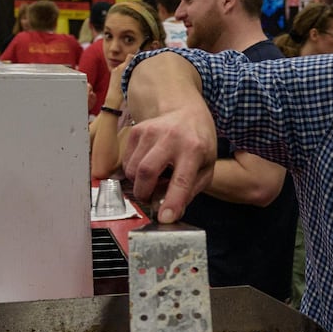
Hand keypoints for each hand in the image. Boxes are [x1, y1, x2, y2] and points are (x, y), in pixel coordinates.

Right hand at [120, 52, 216, 222]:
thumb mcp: (206, 169)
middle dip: (144, 194)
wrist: (187, 113)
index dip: (172, 202)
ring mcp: (151, 131)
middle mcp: (171, 138)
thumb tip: (170, 213)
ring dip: (139, 183)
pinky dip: (133, 172)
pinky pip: (127, 161)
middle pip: (146, 172)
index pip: (181, 181)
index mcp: (194, 149)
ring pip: (132, 169)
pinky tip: (148, 166)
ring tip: (154, 179)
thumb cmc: (199, 145)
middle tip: (150, 199)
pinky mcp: (137, 130)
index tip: (164, 218)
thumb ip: (190, 192)